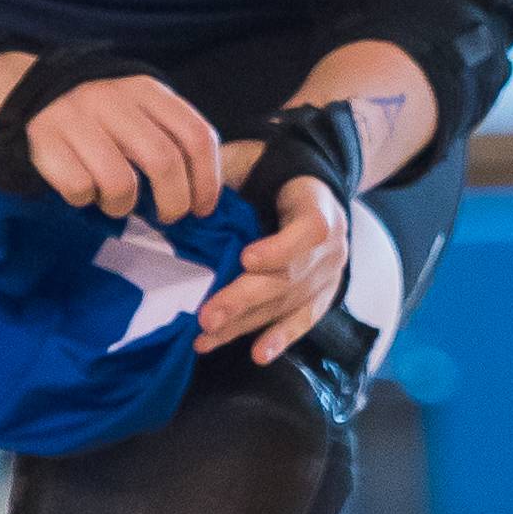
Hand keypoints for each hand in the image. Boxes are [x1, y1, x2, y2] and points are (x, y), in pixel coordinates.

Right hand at [0, 54, 219, 218]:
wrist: (21, 92)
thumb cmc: (95, 115)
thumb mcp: (135, 108)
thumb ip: (167, 136)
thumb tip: (202, 192)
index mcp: (145, 89)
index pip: (195, 135)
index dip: (207, 179)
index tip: (204, 207)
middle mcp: (113, 99)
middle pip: (164, 162)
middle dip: (175, 202)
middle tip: (169, 217)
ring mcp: (76, 118)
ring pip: (121, 183)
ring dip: (124, 206)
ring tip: (117, 203)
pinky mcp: (44, 140)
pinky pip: (80, 189)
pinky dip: (85, 200)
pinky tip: (83, 191)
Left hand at [199, 154, 351, 362]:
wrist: (303, 185)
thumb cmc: (265, 171)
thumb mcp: (246, 159)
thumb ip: (220, 170)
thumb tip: (179, 192)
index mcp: (318, 202)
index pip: (310, 230)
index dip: (280, 249)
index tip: (244, 260)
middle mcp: (333, 243)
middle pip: (292, 277)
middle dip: (246, 299)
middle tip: (207, 316)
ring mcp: (331, 273)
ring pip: (289, 303)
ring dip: (247, 324)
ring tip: (205, 338)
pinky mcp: (323, 294)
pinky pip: (304, 320)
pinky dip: (281, 338)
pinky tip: (258, 355)